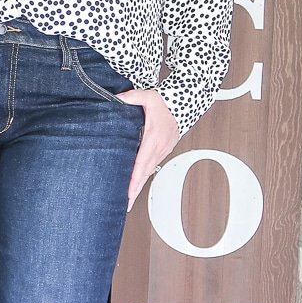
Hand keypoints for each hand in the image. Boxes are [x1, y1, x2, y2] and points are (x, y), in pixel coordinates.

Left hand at [116, 88, 179, 210]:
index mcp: (153, 138)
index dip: (134, 178)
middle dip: (135, 191)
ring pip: (148, 173)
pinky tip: (136, 185)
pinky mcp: (162, 151)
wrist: (184, 105)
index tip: (128, 191)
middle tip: (126, 205)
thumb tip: (118, 98)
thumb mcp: (148, 96)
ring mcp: (162, 151)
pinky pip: (151, 168)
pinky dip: (143, 178)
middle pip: (145, 174)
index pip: (141, 162)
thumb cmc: (165, 103)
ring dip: (139, 187)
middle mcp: (158, 148)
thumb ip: (132, 97)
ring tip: (128, 200)